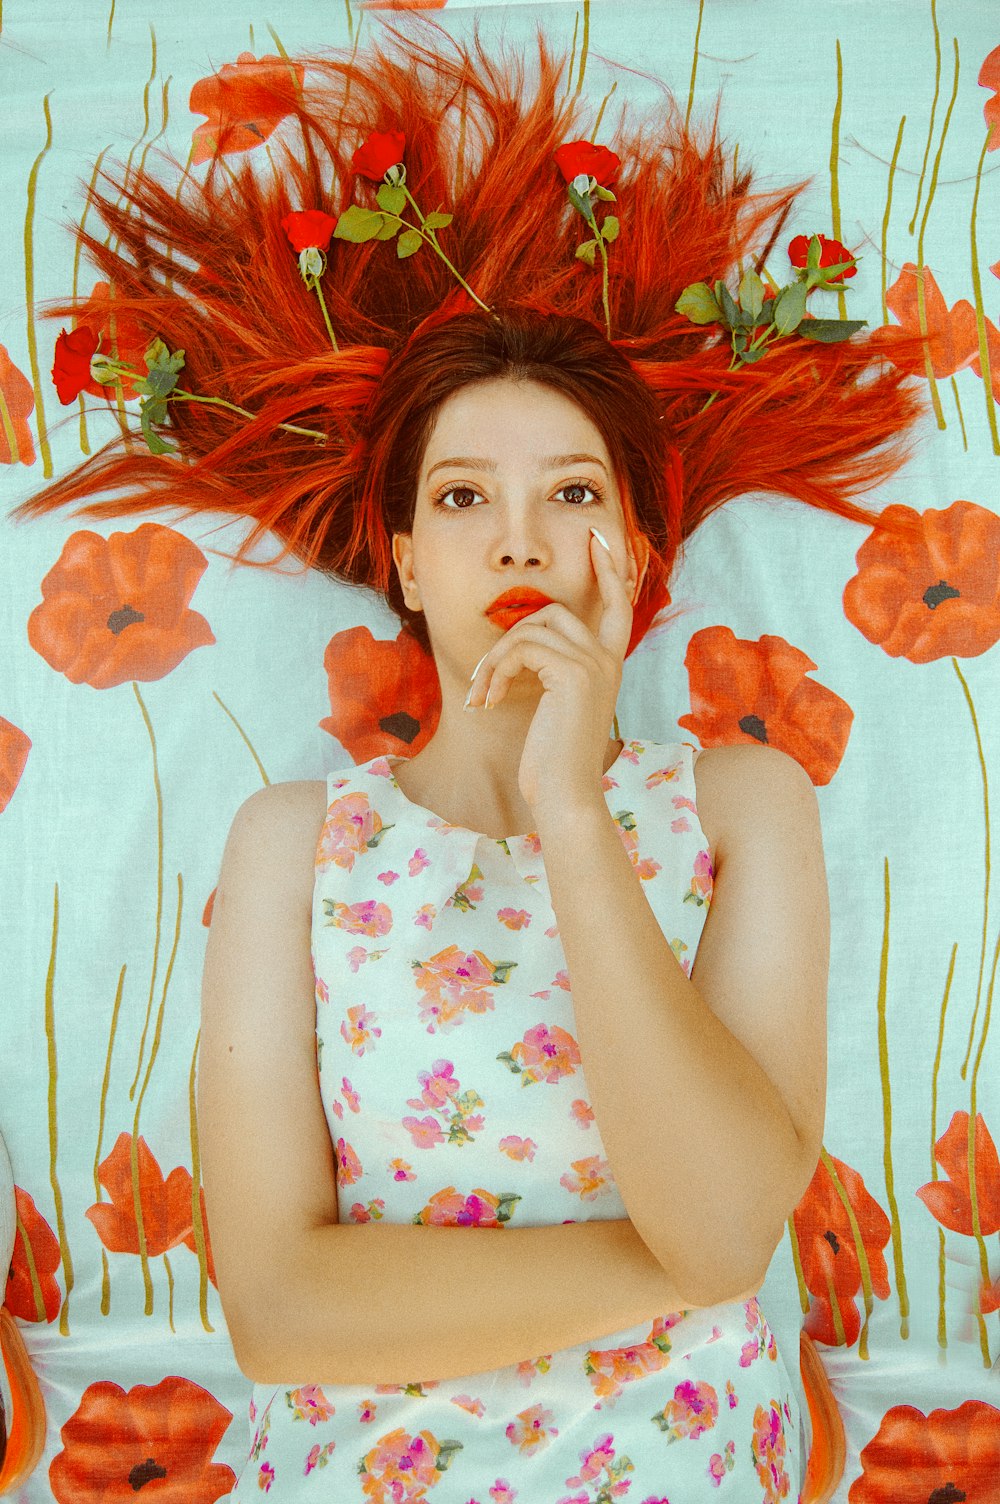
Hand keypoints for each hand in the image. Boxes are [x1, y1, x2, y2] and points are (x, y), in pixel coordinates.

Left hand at [466, 529, 635, 813]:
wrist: (565, 795)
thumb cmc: (553, 761)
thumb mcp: (557, 707)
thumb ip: (554, 670)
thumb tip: (524, 641)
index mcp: (610, 665)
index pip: (618, 604)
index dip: (611, 568)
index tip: (600, 537)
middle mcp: (609, 658)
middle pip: (556, 611)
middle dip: (512, 636)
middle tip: (485, 679)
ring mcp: (594, 663)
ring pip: (531, 628)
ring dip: (494, 661)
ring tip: (481, 697)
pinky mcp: (574, 673)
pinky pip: (520, 647)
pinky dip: (494, 671)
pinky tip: (486, 702)